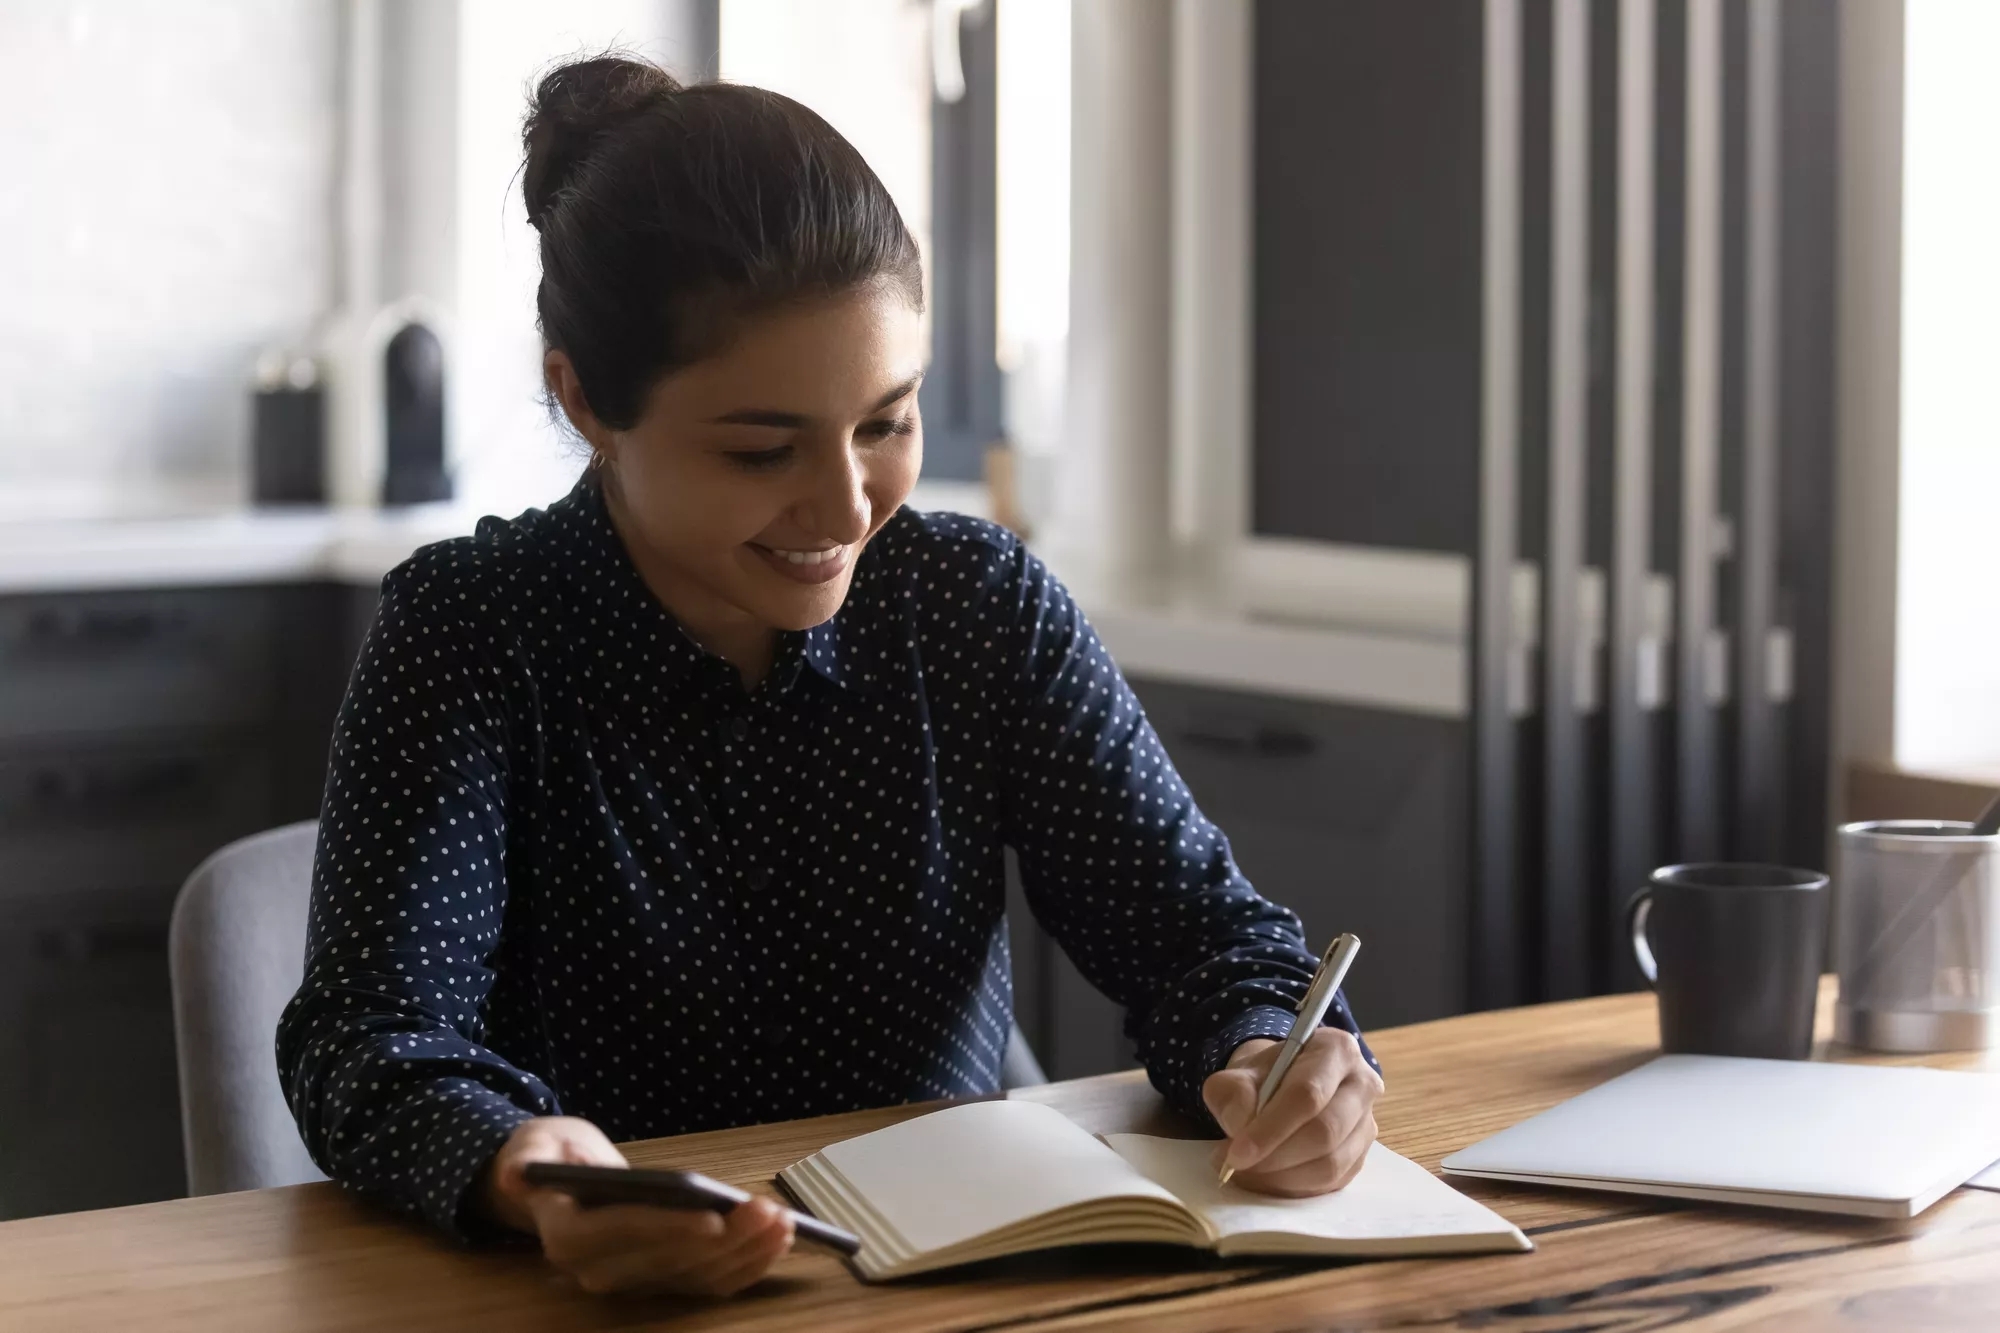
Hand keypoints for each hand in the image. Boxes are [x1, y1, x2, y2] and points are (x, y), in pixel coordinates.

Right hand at [480, 1115, 793, 1296]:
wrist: (555, 1186)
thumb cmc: (552, 1158)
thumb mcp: (531, 1148)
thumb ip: (525, 1161)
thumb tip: (516, 1172)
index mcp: (566, 1236)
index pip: (621, 1235)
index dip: (668, 1228)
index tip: (711, 1217)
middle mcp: (599, 1270)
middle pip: (669, 1260)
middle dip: (724, 1239)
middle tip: (767, 1212)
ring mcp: (633, 1280)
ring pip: (696, 1276)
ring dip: (746, 1253)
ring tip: (782, 1223)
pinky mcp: (661, 1280)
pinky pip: (708, 1280)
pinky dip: (747, 1263)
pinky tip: (777, 1240)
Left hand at [1201, 1029, 1382, 1195]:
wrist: (1282, 1085)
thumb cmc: (1265, 1077)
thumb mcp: (1239, 1072)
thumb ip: (1232, 1091)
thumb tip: (1239, 1124)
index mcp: (1335, 1050)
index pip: (1307, 1094)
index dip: (1271, 1128)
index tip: (1237, 1153)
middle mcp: (1361, 1085)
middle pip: (1324, 1132)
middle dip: (1275, 1156)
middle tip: (1235, 1166)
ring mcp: (1366, 1124)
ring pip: (1330, 1164)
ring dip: (1282, 1177)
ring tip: (1245, 1173)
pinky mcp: (1361, 1157)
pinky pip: (1331, 1183)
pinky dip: (1294, 1188)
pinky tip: (1266, 1181)